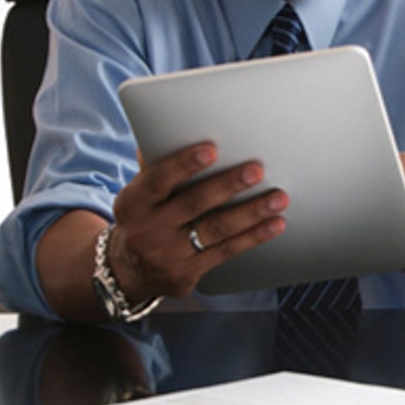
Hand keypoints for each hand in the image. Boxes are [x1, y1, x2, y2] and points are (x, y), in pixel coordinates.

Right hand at [107, 142, 288, 299]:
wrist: (126, 269)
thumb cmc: (143, 216)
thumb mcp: (139, 192)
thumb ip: (156, 166)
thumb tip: (170, 130)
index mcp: (134, 202)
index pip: (158, 179)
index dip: (184, 164)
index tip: (211, 149)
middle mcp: (148, 230)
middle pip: (193, 204)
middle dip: (228, 186)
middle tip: (257, 170)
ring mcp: (168, 255)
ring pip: (215, 230)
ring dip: (250, 213)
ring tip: (277, 198)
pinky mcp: (188, 274)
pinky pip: (225, 252)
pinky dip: (252, 237)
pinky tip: (274, 224)